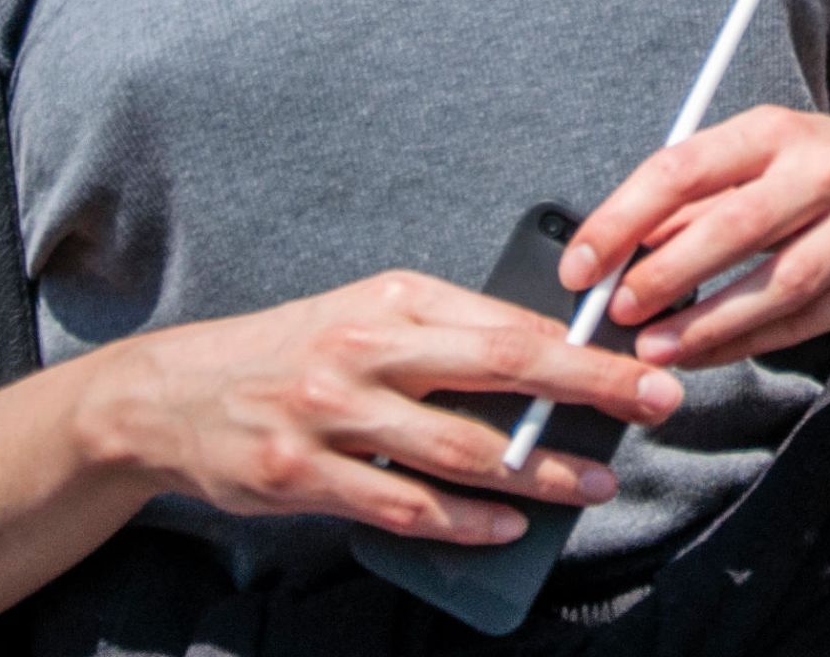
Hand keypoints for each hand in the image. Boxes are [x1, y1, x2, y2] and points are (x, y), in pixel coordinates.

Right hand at [76, 271, 680, 547]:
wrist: (174, 393)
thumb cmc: (295, 351)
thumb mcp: (369, 314)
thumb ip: (448, 331)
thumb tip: (548, 356)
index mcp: (395, 300)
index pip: (509, 322)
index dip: (583, 347)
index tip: (643, 363)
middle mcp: (367, 350)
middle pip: (501, 367)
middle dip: (588, 390)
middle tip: (655, 405)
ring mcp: (333, 416)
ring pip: (460, 449)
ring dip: (539, 474)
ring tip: (595, 487)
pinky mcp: (303, 476)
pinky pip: (401, 506)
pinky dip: (463, 523)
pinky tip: (508, 530)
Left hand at [563, 109, 829, 372]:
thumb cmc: (815, 172)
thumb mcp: (757, 161)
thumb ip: (691, 201)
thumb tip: (618, 252)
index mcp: (777, 129)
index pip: (686, 167)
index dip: (624, 218)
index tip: (581, 264)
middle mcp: (828, 169)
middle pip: (736, 226)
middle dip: (667, 275)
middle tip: (618, 313)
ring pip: (778, 283)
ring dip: (707, 323)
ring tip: (655, 349)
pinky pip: (809, 319)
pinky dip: (751, 341)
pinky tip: (708, 355)